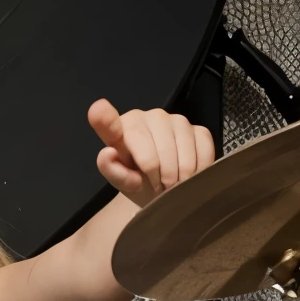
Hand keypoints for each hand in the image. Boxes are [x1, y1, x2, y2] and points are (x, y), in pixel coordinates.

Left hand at [88, 99, 214, 207]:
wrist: (165, 188)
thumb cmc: (139, 182)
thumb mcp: (122, 182)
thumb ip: (113, 170)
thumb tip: (107, 154)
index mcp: (123, 127)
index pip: (110, 123)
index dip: (105, 118)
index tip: (97, 111)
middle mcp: (149, 116)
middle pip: (156, 146)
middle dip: (159, 173)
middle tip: (158, 187)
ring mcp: (176, 119)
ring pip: (181, 145)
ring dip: (180, 173)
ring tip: (172, 184)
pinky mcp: (198, 128)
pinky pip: (202, 146)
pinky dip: (198, 167)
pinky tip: (189, 176)